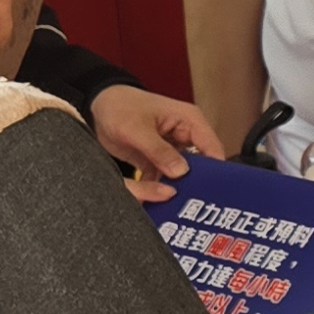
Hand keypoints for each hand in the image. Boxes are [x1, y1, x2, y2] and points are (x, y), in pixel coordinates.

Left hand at [86, 85, 222, 205]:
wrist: (98, 106)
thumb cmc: (120, 107)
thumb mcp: (137, 128)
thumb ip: (159, 150)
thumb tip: (181, 172)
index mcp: (189, 121)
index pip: (212, 148)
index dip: (215, 170)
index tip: (211, 192)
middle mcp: (185, 136)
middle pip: (201, 165)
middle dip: (194, 183)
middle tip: (189, 203)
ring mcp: (172, 149)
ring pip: (182, 175)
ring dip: (175, 189)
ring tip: (171, 207)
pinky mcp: (158, 160)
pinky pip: (164, 179)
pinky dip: (158, 190)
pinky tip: (153, 202)